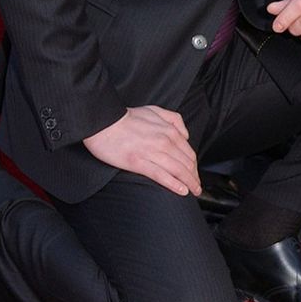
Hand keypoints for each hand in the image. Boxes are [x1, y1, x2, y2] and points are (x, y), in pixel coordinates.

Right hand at [81, 106, 200, 195]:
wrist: (103, 121)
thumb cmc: (127, 117)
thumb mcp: (155, 110)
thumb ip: (174, 120)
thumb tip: (185, 135)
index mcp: (169, 130)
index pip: (189, 153)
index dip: (195, 167)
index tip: (196, 175)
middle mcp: (164, 142)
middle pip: (186, 164)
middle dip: (195, 178)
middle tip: (197, 187)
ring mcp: (152, 153)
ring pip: (178, 171)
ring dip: (189, 183)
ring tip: (193, 191)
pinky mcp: (138, 162)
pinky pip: (161, 175)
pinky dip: (174, 184)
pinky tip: (181, 191)